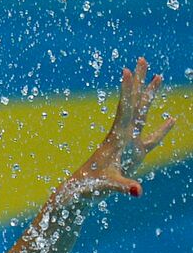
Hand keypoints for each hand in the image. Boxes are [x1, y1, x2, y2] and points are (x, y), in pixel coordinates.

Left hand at [60, 57, 175, 203]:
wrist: (81, 194)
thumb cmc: (91, 188)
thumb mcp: (108, 186)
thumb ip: (123, 187)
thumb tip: (137, 192)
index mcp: (118, 137)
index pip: (125, 108)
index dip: (127, 90)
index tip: (127, 69)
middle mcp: (123, 135)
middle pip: (134, 102)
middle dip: (138, 81)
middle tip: (141, 59)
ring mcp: (130, 143)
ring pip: (142, 113)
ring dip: (149, 94)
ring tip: (157, 75)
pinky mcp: (135, 154)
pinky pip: (153, 138)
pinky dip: (163, 129)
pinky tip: (172, 120)